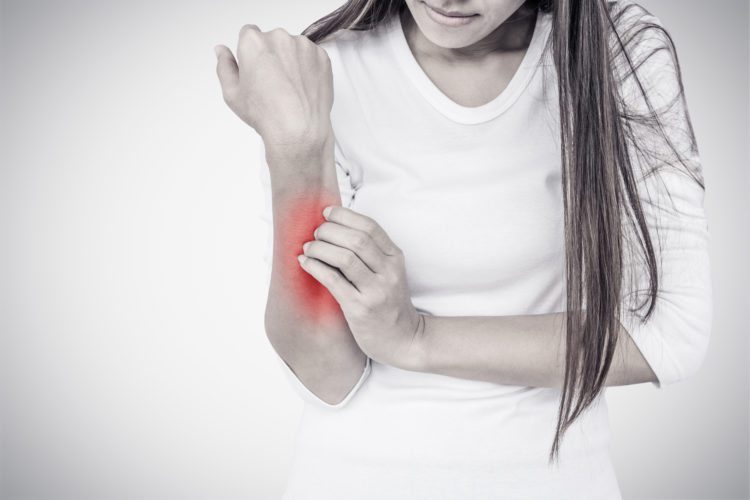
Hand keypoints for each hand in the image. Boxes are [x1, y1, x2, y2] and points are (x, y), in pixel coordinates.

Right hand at [214, 25, 333, 153]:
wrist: (299, 130)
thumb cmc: (265, 114)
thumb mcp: (232, 93)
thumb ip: (224, 66)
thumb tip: (221, 50)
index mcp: (253, 42)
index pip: (248, 34)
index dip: (250, 53)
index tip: (256, 69)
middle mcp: (279, 37)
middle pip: (272, 40)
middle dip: (271, 56)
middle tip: (272, 84)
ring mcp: (303, 46)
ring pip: (293, 48)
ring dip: (291, 61)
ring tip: (290, 88)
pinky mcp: (322, 57)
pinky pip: (312, 57)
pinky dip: (308, 68)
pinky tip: (303, 88)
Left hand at [297, 205, 425, 369]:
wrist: (403, 339)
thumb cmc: (389, 304)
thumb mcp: (388, 273)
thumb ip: (370, 253)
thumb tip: (335, 229)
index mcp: (395, 258)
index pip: (370, 227)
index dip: (345, 215)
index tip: (327, 213)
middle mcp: (388, 272)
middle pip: (356, 239)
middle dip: (329, 231)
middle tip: (315, 234)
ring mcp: (376, 291)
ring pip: (344, 257)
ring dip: (320, 248)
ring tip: (308, 248)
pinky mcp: (360, 308)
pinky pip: (334, 281)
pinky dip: (315, 267)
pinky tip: (305, 262)